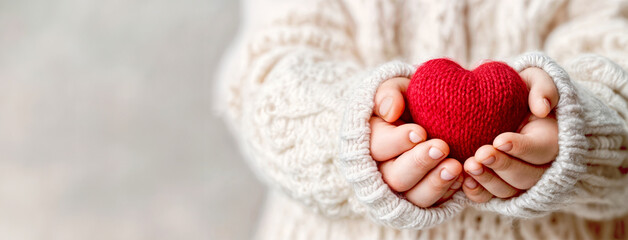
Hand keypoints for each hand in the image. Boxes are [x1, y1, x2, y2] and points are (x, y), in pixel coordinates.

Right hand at [370, 77, 462, 206]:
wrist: (426, 116)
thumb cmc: (408, 101)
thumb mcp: (395, 88)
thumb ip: (388, 93)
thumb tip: (390, 111)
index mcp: (372, 142)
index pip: (378, 147)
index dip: (398, 141)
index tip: (420, 132)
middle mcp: (383, 170)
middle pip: (395, 177)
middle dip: (419, 163)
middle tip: (442, 147)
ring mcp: (404, 188)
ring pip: (414, 196)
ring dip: (435, 183)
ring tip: (456, 167)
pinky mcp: (424, 196)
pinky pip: (434, 204)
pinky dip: (448, 193)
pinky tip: (462, 178)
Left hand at [463, 67, 559, 201]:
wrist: (506, 105)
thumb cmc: (520, 90)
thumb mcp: (535, 78)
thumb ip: (543, 86)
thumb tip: (542, 108)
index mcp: (551, 139)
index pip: (541, 149)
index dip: (521, 148)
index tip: (500, 139)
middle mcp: (539, 165)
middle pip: (526, 175)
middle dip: (502, 167)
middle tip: (480, 155)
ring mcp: (519, 179)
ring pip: (509, 190)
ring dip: (488, 181)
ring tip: (469, 166)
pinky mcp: (500, 186)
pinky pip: (492, 198)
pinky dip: (479, 193)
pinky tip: (464, 181)